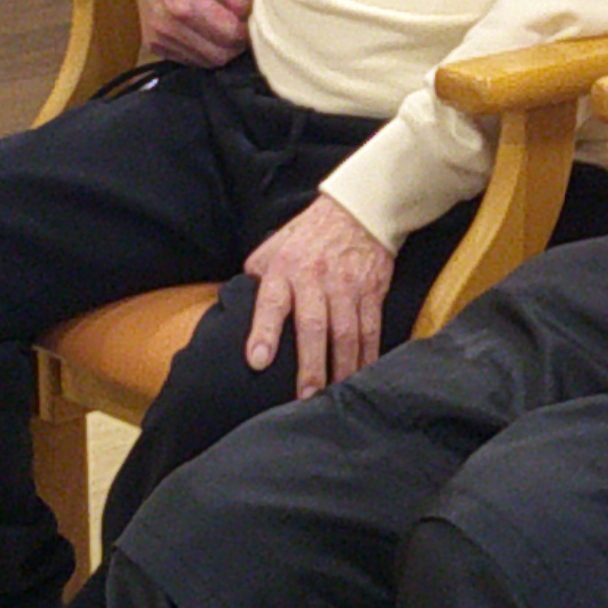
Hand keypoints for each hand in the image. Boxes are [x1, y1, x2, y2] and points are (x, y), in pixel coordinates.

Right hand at [131, 0, 251, 67]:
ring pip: (204, 63)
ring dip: (218, 49)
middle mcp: (168, 28)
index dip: (246, 32)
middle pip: (218, 57)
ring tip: (220, 25)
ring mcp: (157, 38)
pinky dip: (201, 50)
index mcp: (186, 7)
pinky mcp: (152, 44)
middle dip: (234, 45)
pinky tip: (203, 30)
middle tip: (238, 26)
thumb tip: (246, 23)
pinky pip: (188, 60)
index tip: (248, 20)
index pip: (230, 38)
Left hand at [241, 194, 395, 395]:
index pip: (271, 302)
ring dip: (342, 368)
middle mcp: (316, 279)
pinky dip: (368, 356)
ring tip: (335, 394)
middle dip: (310, 364)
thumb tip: (235, 305)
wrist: (359, 211)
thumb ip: (256, 276)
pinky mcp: (372, 292)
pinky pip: (371, 329)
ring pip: (346, 333)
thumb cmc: (309, 235)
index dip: (264, 332)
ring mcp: (347, 287)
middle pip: (314, 326)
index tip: (257, 361)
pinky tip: (362, 376)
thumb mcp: (274, 247)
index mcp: (285, 269)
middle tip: (305, 397)